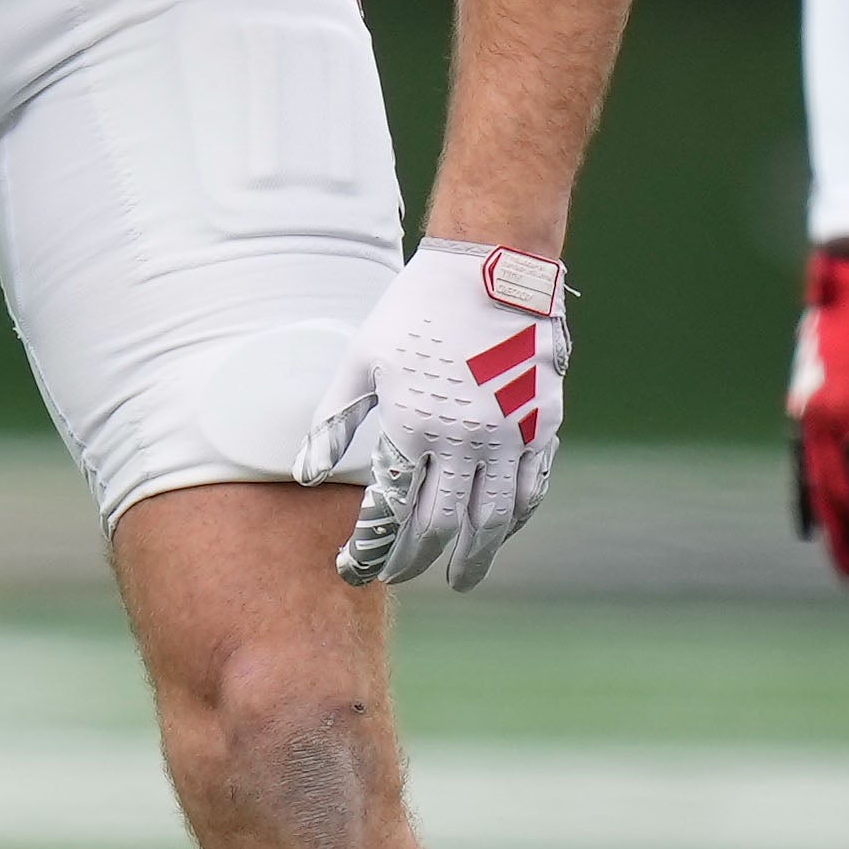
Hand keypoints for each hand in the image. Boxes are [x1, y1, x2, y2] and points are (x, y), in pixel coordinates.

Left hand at [295, 240, 567, 591]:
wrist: (492, 268)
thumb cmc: (416, 311)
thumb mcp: (361, 360)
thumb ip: (334, 423)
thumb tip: (306, 476)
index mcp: (412, 424)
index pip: (388, 511)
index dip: (368, 550)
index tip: (352, 569)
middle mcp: (463, 439)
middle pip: (438, 526)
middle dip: (414, 561)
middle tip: (398, 578)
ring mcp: (509, 435)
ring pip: (492, 519)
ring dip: (474, 558)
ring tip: (459, 580)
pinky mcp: (543, 425)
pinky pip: (531, 489)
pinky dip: (513, 520)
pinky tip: (498, 533)